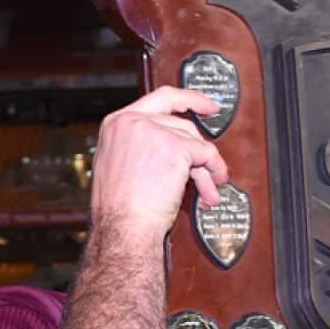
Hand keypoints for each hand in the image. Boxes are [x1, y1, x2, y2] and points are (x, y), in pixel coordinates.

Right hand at [91, 87, 228, 244]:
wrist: (122, 229)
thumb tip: (175, 148)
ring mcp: (153, 131)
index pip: (159, 99)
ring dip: (206, 168)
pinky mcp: (175, 146)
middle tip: (210, 169)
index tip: (206, 106)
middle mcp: (132, 122)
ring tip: (209, 189)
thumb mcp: (118, 165)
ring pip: (194, 141)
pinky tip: (211, 189)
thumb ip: (140, 147)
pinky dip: (214, 170)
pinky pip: (206, 154)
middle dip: (198, 150)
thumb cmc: (119, 210)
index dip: (188, 100)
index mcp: (116, 124)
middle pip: (181, 124)